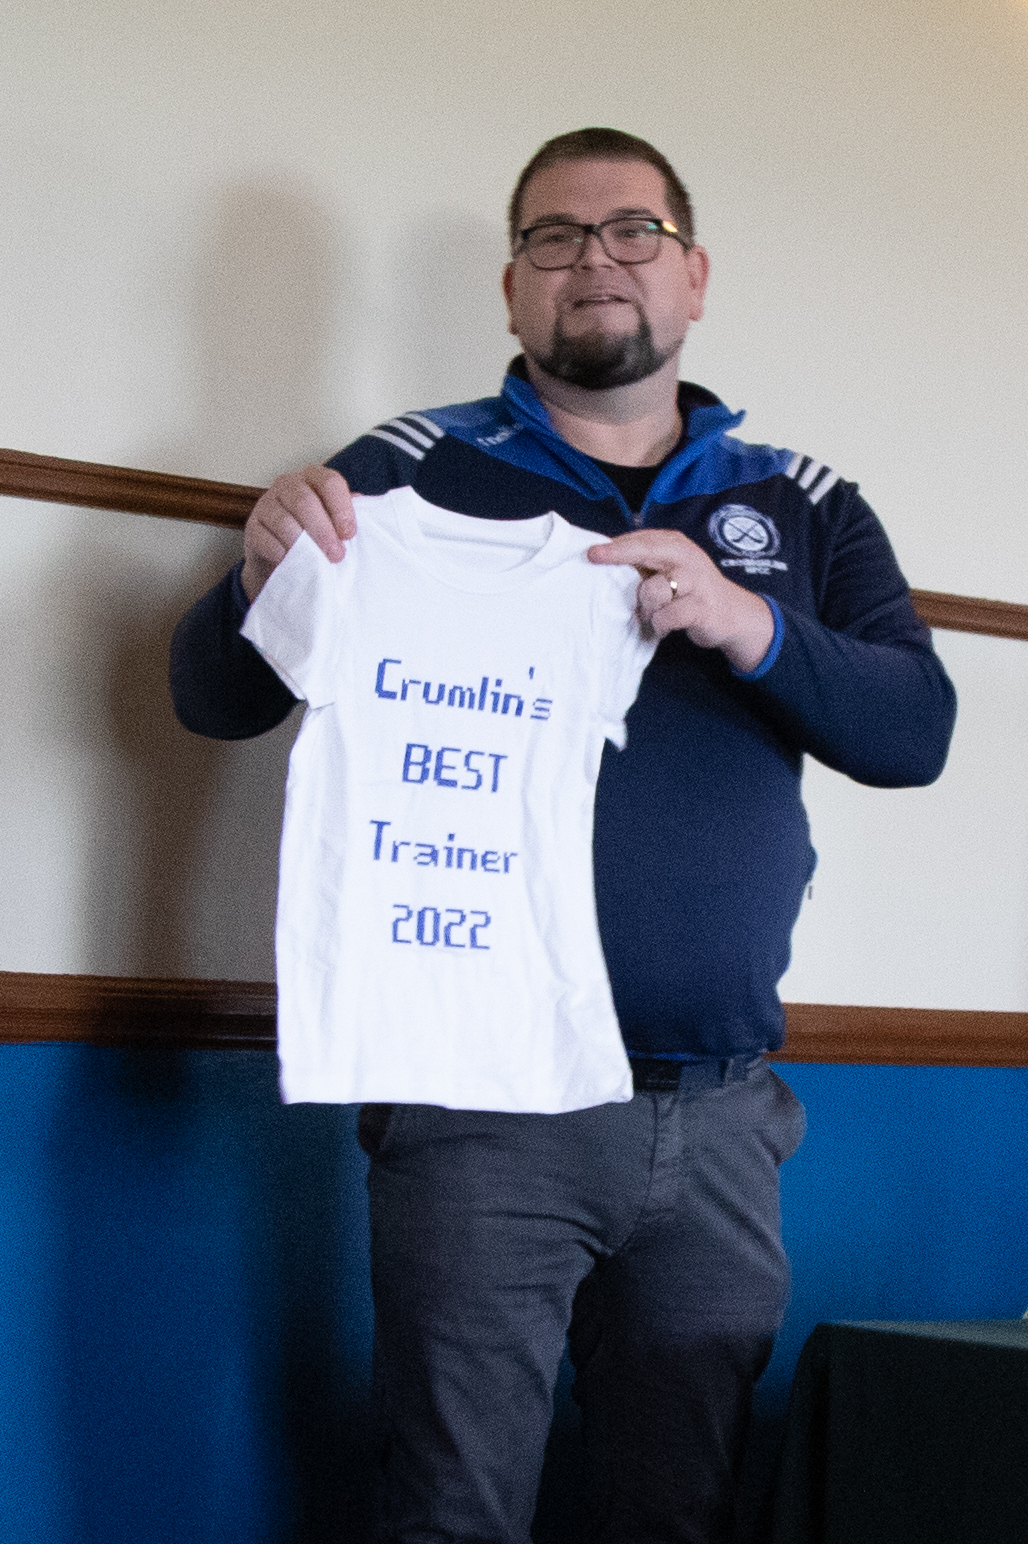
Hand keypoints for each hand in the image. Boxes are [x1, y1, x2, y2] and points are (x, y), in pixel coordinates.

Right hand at [241, 464, 357, 601]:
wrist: (282, 558)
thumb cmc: (316, 536)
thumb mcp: (335, 523)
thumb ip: (349, 516)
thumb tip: (370, 518)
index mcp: (314, 478)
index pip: (330, 482)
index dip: (341, 508)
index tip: (349, 534)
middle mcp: (288, 484)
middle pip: (305, 501)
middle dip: (323, 531)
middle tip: (336, 555)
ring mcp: (267, 503)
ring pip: (284, 520)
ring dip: (303, 544)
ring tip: (317, 563)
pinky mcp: (252, 526)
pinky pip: (266, 538)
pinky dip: (281, 552)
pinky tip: (292, 563)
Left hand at [588, 529, 774, 673]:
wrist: (732, 613)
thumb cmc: (690, 591)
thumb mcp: (670, 570)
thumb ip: (645, 564)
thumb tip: (603, 561)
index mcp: (675, 545)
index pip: (641, 540)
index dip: (615, 546)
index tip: (591, 552)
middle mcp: (686, 558)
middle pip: (647, 550)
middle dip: (619, 554)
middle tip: (595, 558)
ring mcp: (696, 582)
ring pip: (654, 590)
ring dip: (647, 607)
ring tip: (654, 614)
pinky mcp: (702, 608)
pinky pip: (667, 616)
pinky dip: (660, 624)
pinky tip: (665, 626)